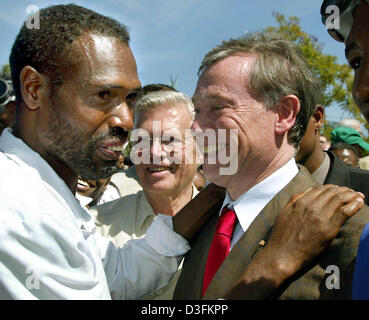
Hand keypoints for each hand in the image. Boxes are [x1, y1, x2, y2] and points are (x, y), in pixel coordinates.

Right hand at [224, 184, 363, 298]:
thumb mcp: (284, 212)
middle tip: (353, 192)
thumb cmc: (282, 236)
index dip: (333, 187)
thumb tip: (305, 193)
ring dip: (352, 195)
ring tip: (359, 196)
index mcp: (300, 202)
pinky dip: (354, 205)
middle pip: (332, 192)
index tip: (340, 190)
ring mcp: (319, 217)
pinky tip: (359, 203)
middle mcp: (310, 206)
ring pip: (340, 199)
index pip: (321, 189)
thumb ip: (294, 200)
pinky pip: (345, 212)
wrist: (282, 254)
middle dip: (345, 190)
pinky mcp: (328, 229)